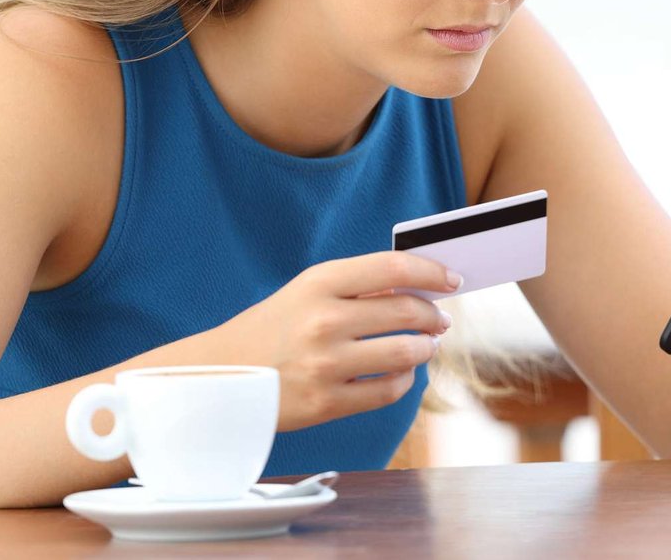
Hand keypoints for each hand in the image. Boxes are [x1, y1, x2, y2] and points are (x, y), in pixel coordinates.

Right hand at [214, 251, 461, 431]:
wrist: (218, 375)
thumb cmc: (271, 329)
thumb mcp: (306, 293)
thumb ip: (357, 287)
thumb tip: (419, 289)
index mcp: (319, 282)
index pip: (394, 268)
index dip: (432, 272)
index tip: (451, 279)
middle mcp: (324, 320)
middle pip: (407, 312)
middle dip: (434, 316)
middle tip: (439, 319)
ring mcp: (326, 363)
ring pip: (406, 353)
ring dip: (425, 349)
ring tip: (425, 346)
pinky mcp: (326, 403)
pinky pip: (389, 390)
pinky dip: (405, 380)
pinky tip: (402, 373)